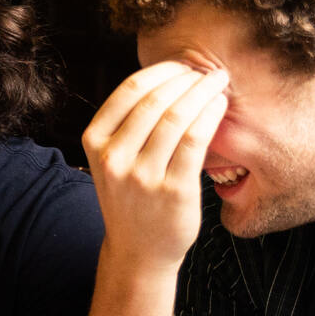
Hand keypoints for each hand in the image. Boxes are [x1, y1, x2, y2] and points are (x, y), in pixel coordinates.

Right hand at [82, 62, 230, 272]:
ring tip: (218, 83)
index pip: (129, 90)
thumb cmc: (132, 197)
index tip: (182, 66)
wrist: (138, 250)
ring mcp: (142, 176)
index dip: (162, 71)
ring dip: (203, 92)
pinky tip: (219, 105)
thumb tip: (169, 75)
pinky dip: (210, 115)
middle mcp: (114, 158)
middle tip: (207, 71)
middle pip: (156, 100)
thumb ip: (127, 124)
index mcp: (95, 142)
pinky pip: (195, 140)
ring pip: (177, 117)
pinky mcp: (172, 190)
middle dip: (187, 78)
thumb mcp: (112, 159)